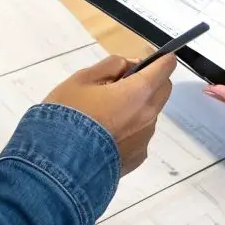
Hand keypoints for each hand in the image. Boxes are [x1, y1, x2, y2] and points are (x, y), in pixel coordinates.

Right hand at [43, 53, 178, 174]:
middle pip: (162, 91)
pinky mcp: (137, 158)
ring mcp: (145, 140)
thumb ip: (111, 66)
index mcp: (138, 93)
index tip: (148, 59)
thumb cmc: (68, 114)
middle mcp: (149, 116)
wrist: (58, 164)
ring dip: (136, 108)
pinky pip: (139, 136)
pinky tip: (103, 138)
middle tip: (120, 84)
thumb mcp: (82, 79)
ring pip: (149, 114)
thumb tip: (129, 66)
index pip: (165, 68)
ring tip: (104, 116)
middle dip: (150, 82)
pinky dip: (128, 131)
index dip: (159, 60)